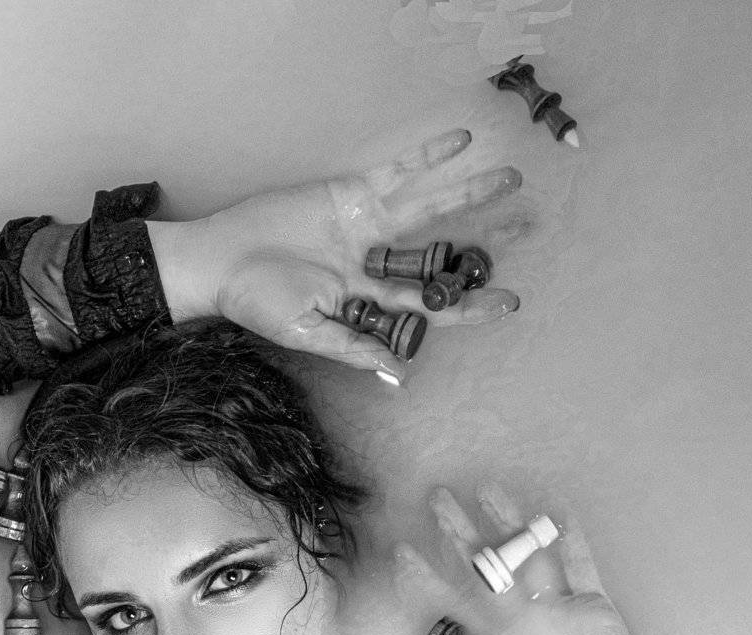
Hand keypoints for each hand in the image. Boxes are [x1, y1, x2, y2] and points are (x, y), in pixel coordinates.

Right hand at [148, 129, 521, 377]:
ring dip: (467, 193)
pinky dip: (426, 158)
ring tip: (509, 180)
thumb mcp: (305, 333)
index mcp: (370, 304)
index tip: (507, 302)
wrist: (222, 260)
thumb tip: (397, 374)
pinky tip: (459, 143)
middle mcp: (377, 266)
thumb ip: (351, 347)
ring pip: (428, 209)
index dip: (468, 305)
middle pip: (441, 255)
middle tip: (529, 227)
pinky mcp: (353, 194)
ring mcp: (368, 228)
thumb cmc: (257, 304)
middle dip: (483, 244)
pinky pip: (397, 173)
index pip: (430, 308)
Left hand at [396, 487, 685, 634]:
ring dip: (511, 526)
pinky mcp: (596, 613)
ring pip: (529, 560)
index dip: (427, 580)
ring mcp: (559, 618)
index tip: (400, 550)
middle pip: (486, 572)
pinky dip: (572, 541)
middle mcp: (522, 629)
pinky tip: (555, 512)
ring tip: (487, 490)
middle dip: (460, 536)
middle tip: (435, 498)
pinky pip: (582, 569)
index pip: (452, 607)